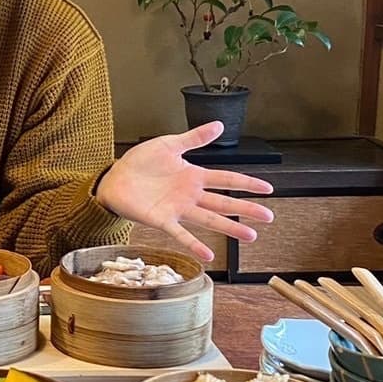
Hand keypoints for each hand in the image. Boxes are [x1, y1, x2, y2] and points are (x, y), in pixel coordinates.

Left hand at [95, 121, 273, 261]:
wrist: (114, 178)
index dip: (247, 183)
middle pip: (223, 202)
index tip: (268, 189)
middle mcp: (190, 195)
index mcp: (193, 175)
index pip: (227, 179)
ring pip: (209, 220)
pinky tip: (208, 255)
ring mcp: (178, 209)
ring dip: (229, 228)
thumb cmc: (140, 162)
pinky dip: (194, 244)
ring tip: (250, 237)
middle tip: (268, 217)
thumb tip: (220, 126)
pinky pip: (181, 234)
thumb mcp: (169, 144)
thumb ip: (195, 138)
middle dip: (246, 209)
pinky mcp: (162, 220)